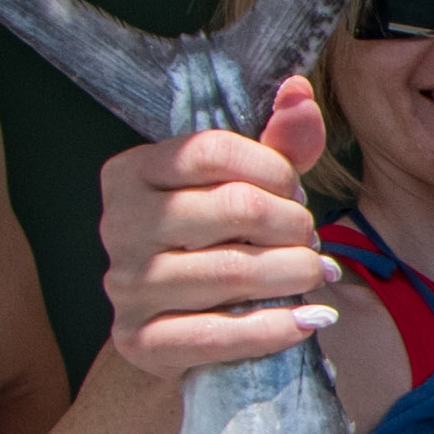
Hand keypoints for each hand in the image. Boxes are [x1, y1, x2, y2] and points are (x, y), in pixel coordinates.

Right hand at [104, 79, 343, 378]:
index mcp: (132, 173)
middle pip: (235, 207)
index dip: (274, 169)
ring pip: (234, 272)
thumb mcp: (247, 187)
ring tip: (314, 273)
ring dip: (296, 273)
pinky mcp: (139, 341)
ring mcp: (125, 286)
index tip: (295, 192)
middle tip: (309, 238)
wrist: (178, 331)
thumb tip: (299, 91)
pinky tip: (311, 319)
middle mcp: (118, 225)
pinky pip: (218, 335)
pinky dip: (277, 327)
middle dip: (294, 224)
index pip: (212, 150)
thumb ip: (278, 143)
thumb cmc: (217, 245)